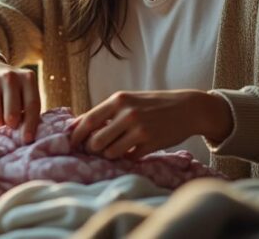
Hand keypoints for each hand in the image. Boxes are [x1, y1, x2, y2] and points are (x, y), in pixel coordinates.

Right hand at [0, 56, 40, 141]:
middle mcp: (10, 76)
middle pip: (12, 115)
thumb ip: (28, 112)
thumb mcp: (25, 94)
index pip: (31, 105)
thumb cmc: (12, 91)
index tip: (27, 140)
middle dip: (10, 124)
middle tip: (9, 121)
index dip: (30, 125)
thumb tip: (26, 137)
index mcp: (27, 78)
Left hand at [69, 90, 232, 159]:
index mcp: (119, 100)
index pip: (89, 121)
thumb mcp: (128, 100)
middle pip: (97, 141)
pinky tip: (135, 149)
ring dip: (111, 154)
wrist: (186, 108)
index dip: (76, 134)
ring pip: (111, 153)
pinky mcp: (151, 144)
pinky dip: (128, 156)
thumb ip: (105, 112)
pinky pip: (129, 158)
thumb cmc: (151, 104)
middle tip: (96, 149)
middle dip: (93, 149)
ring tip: (118, 148)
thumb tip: (76, 125)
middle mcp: (128, 114)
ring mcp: (140, 130)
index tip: (71, 143)